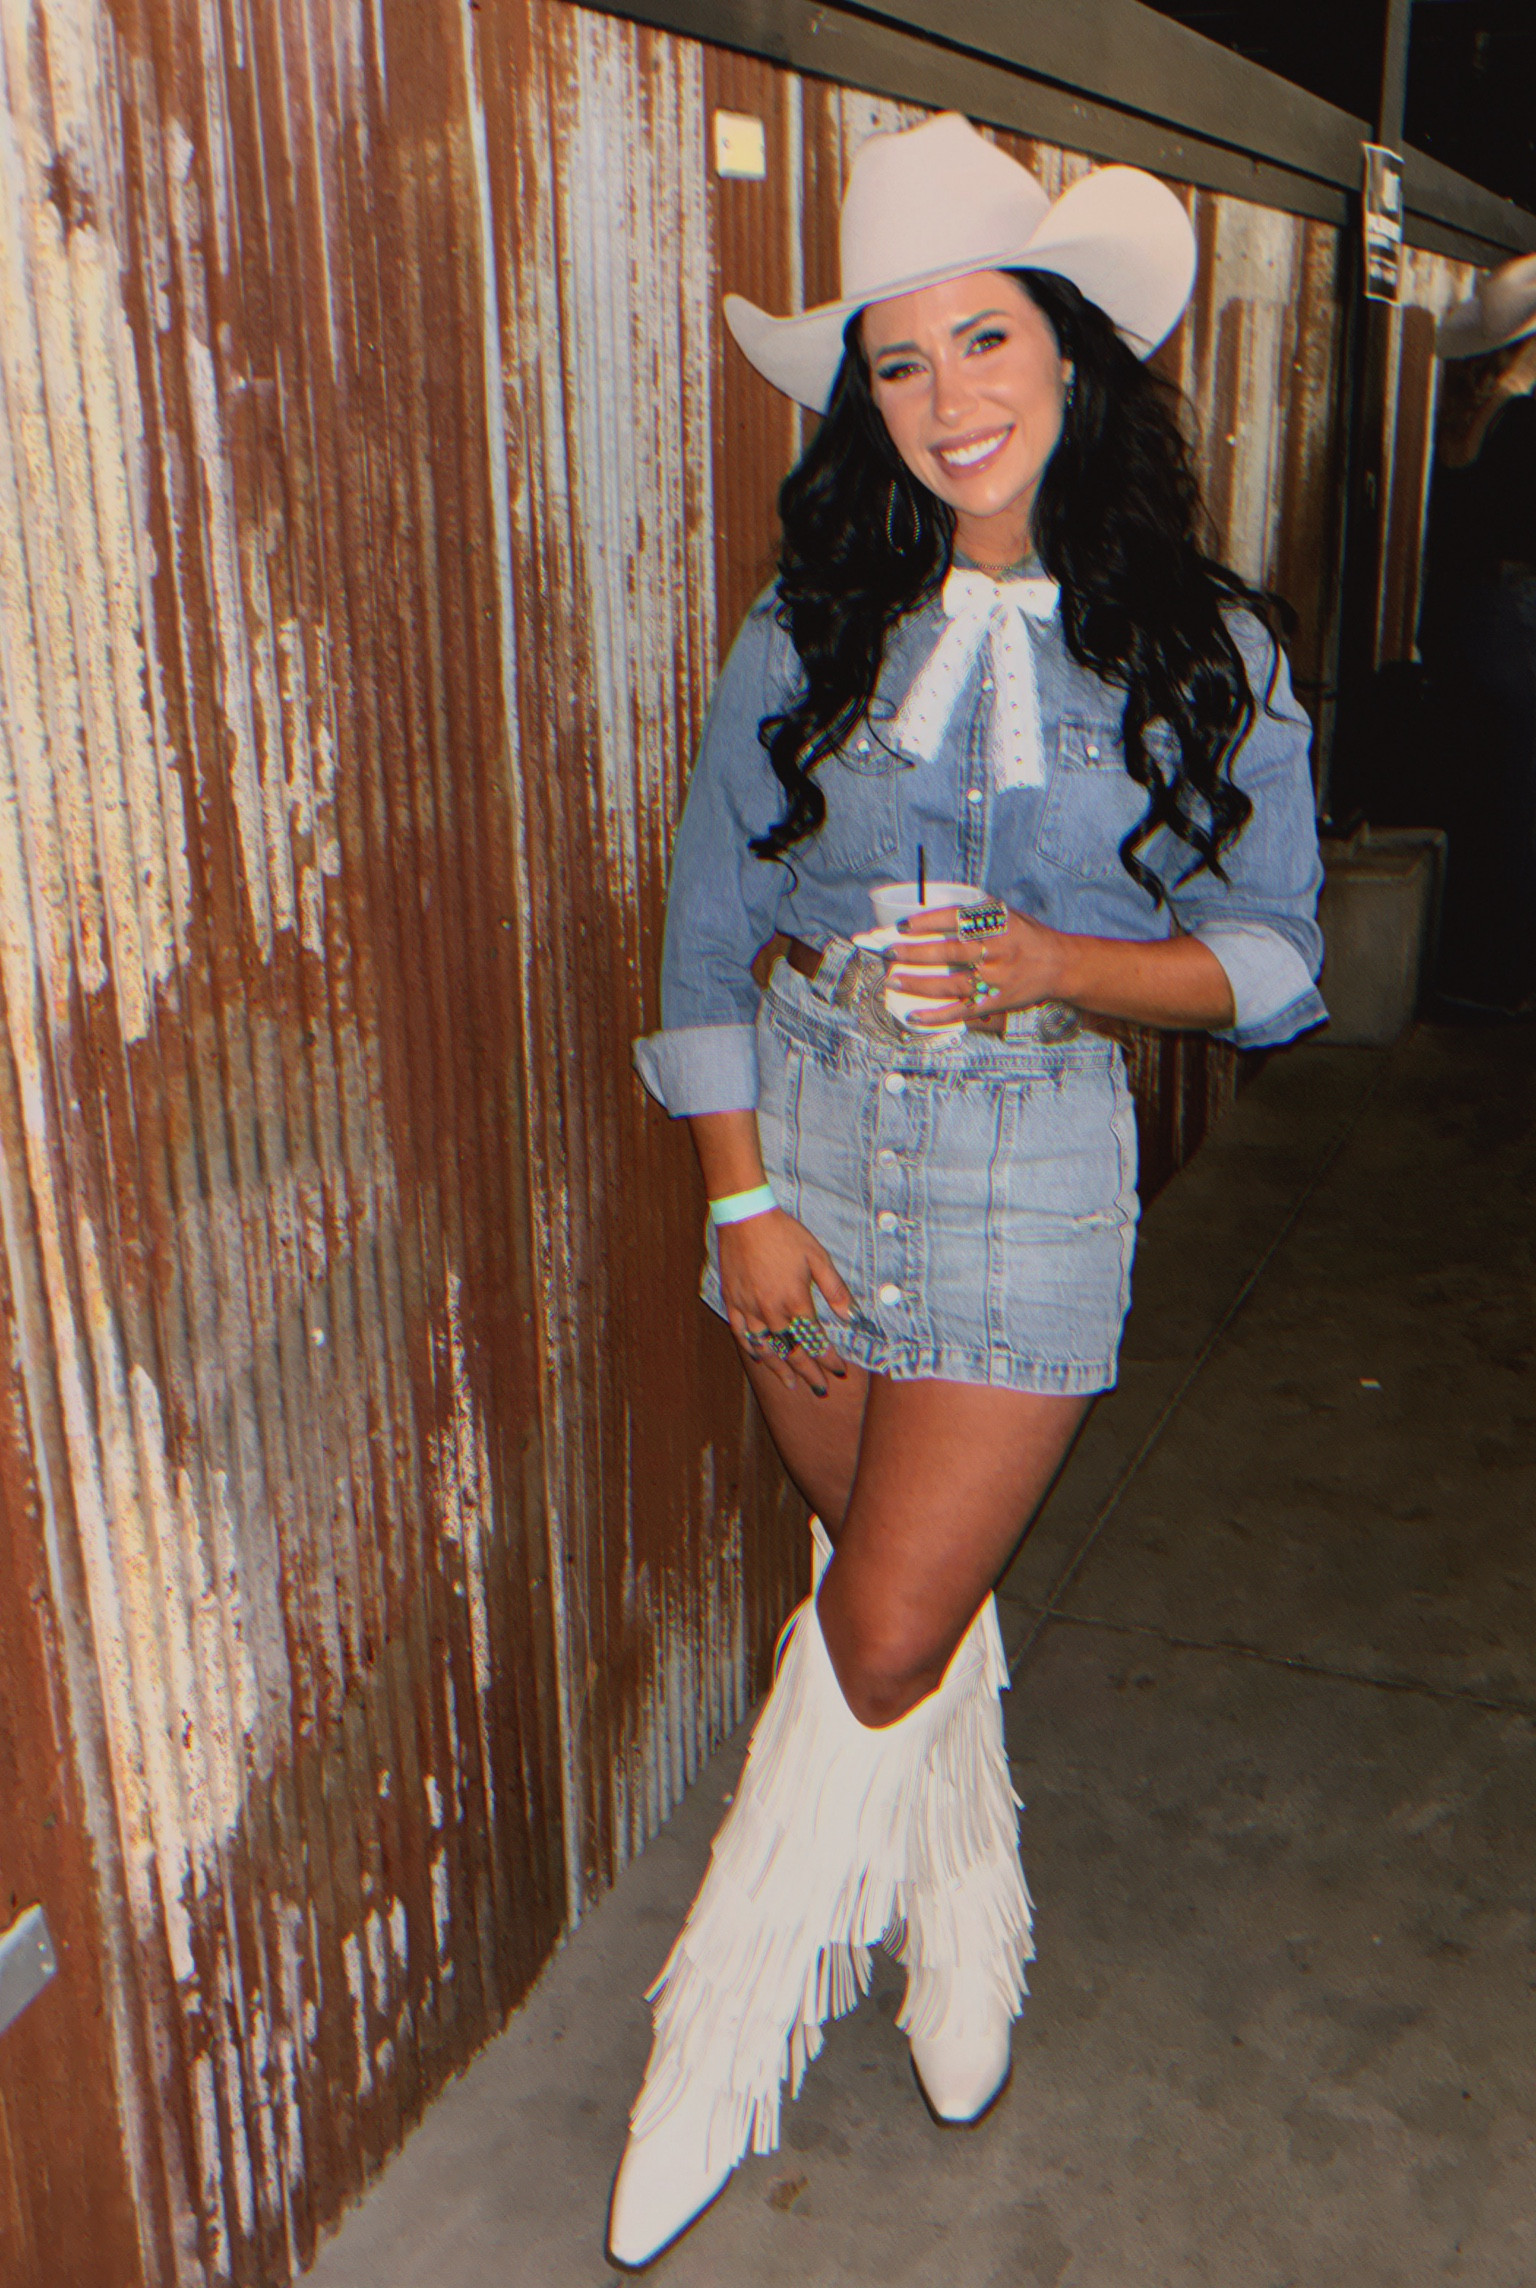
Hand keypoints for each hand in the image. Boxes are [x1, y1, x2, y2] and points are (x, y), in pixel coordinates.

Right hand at [718, 1210, 852, 1395]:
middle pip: (792, 1351)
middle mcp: (772, 1312)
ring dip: (780, 1368)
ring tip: (791, 1384)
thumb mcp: (818, 1257)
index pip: (815, 1341)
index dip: (829, 1359)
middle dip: (809, 1372)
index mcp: (796, 1302)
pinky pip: (741, 1333)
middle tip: (821, 1389)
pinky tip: (758, 1357)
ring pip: (766, 1348)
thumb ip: (835, 1289)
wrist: (746, 1218)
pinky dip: (751, 1349)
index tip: (840, 1371)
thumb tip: (850, 1316)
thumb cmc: (785, 1235)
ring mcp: (750, 1309)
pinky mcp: (733, 1301)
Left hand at [891, 903, 1068, 1027]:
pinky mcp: (995, 1002)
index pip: (956, 920)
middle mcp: (997, 952)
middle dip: (915, 954)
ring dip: (918, 984)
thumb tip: (929, 914)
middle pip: (949, 953)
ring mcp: (996, 980)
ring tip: (893, 980)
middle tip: (889, 954)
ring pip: (951, 984)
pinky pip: (961, 1011)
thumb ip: (974, 913)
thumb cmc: (1026, 937)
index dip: (927, 922)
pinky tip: (914, 1017)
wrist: (1060, 965)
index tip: (902, 926)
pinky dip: (936, 1016)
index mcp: (997, 925)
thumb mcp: (1005, 914)